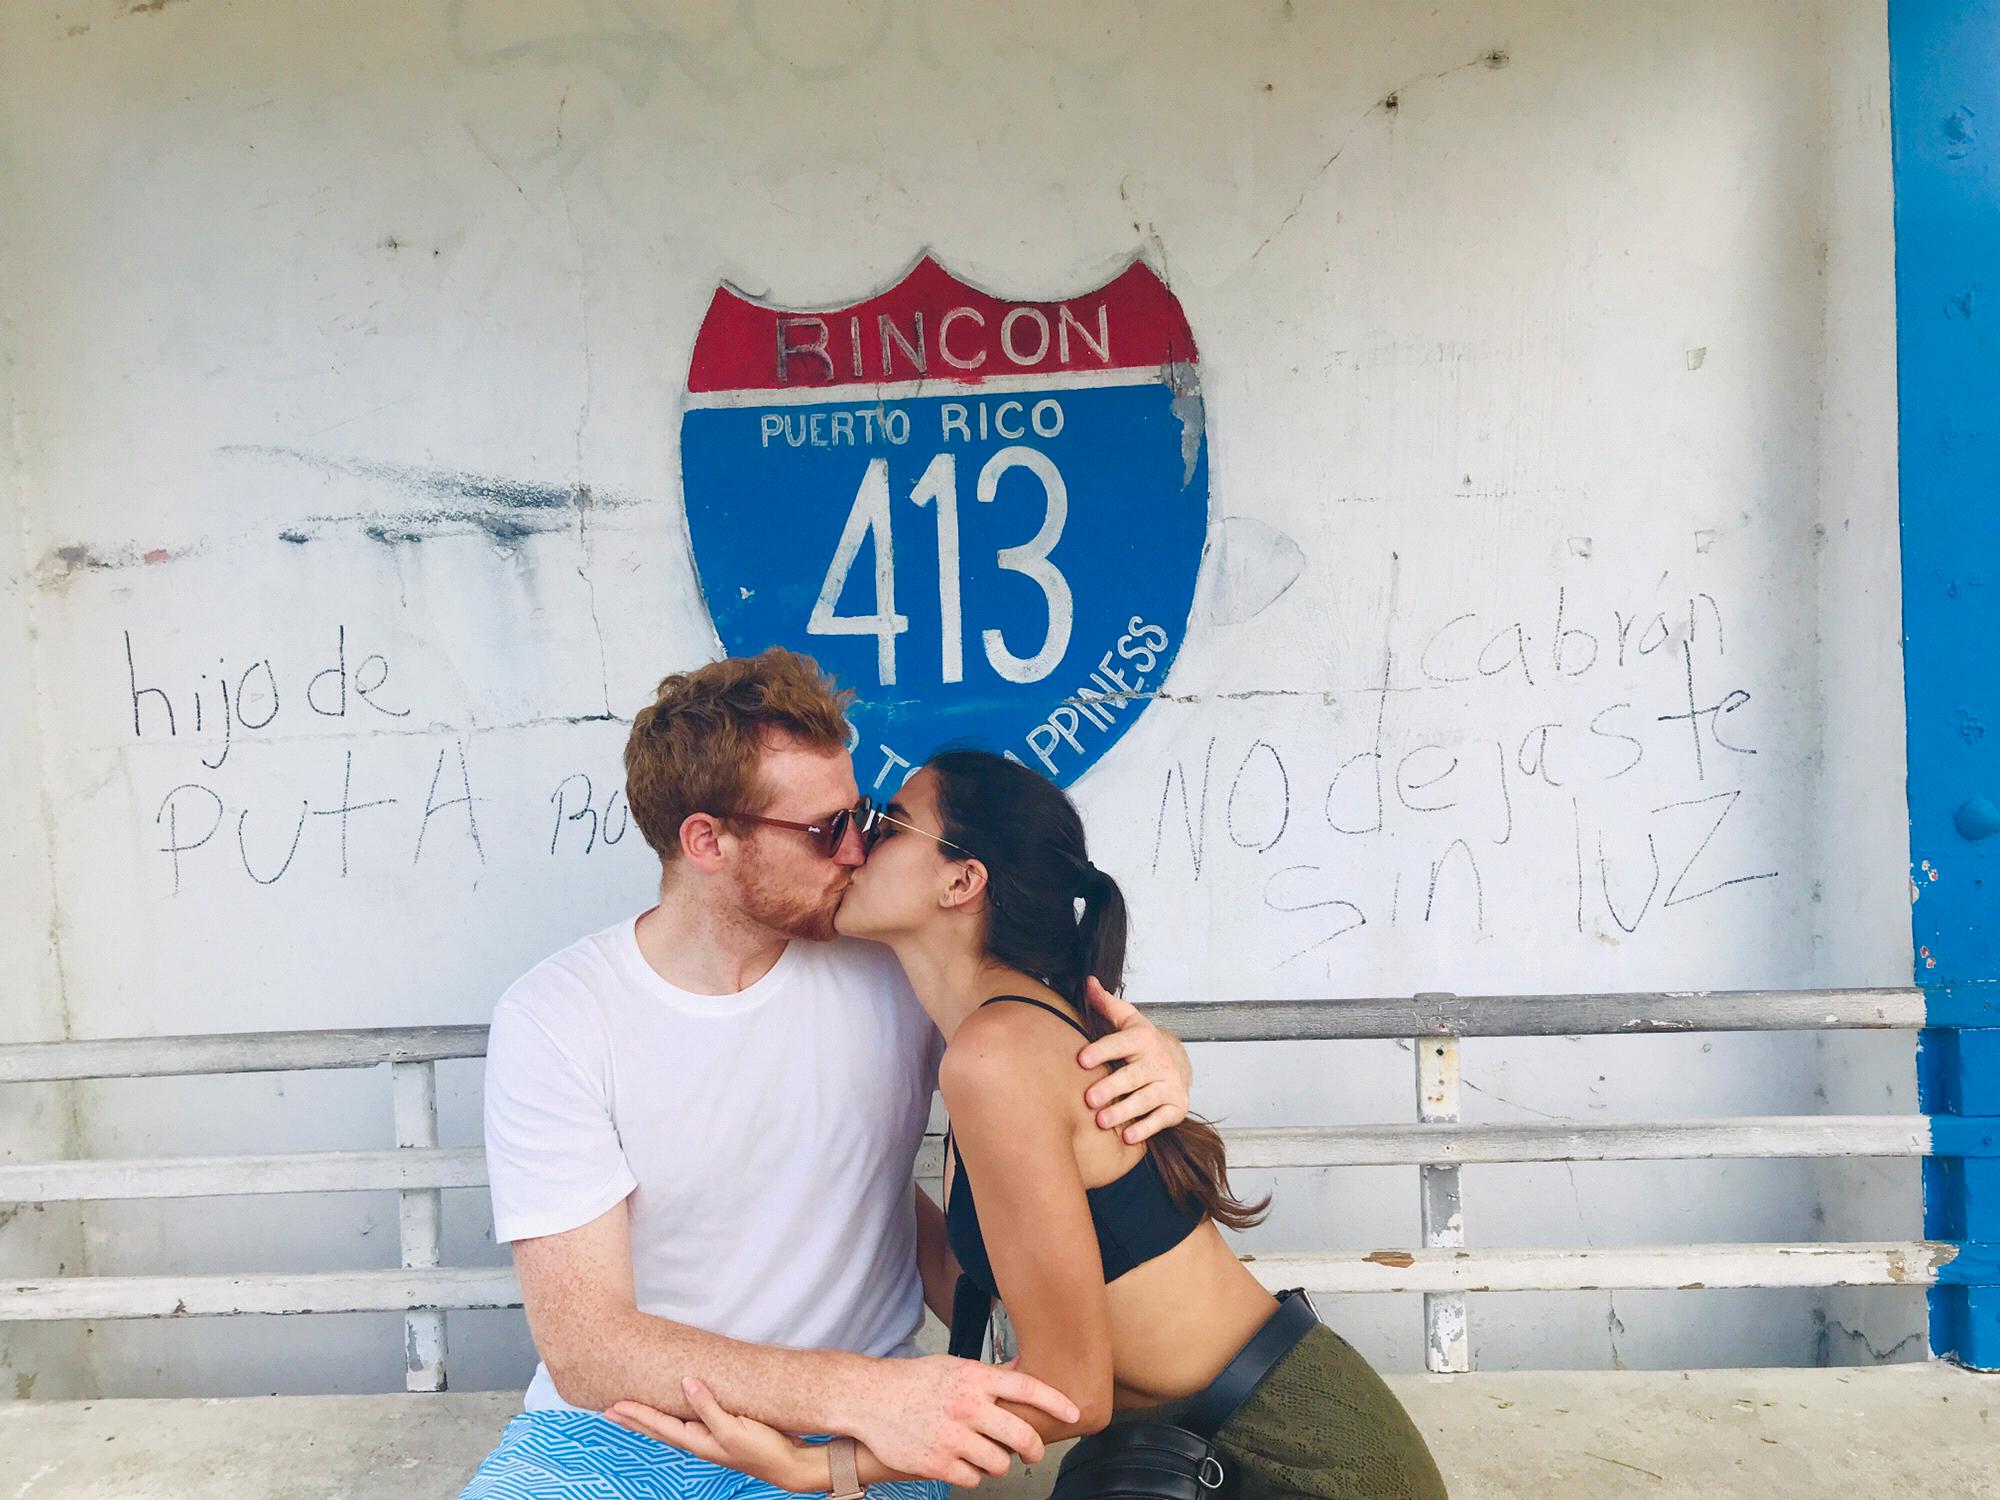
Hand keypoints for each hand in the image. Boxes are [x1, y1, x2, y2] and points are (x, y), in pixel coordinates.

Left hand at [609, 1378, 817, 1492]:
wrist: (789, 1464)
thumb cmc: (762, 1449)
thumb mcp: (732, 1428)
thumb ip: (707, 1406)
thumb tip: (686, 1382)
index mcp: (698, 1441)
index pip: (659, 1425)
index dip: (637, 1414)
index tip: (615, 1405)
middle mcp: (699, 1441)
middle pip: (659, 1429)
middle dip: (634, 1420)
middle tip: (609, 1411)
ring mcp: (711, 1438)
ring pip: (672, 1427)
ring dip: (650, 1419)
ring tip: (633, 1412)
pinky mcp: (723, 1431)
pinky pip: (690, 1422)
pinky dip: (674, 1416)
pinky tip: (677, 1410)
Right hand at [851, 1354, 1077, 1485]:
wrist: (871, 1399)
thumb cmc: (914, 1382)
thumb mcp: (955, 1367)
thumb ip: (988, 1378)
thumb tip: (1023, 1378)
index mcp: (974, 1379)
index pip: (1027, 1388)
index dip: (1055, 1401)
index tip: (1075, 1413)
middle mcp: (967, 1407)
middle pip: (1022, 1435)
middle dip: (1035, 1449)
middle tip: (1033, 1452)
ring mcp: (953, 1437)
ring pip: (1000, 1464)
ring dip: (999, 1463)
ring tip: (985, 1454)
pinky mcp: (938, 1463)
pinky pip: (974, 1479)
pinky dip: (972, 1475)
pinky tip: (961, 1461)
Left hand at [1079, 977, 1192, 1143]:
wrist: (1179, 1062)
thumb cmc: (1141, 1043)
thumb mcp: (1128, 1021)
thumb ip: (1107, 1004)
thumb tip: (1089, 981)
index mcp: (1142, 1039)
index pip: (1120, 1043)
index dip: (1101, 1050)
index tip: (1081, 1059)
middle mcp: (1158, 1061)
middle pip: (1132, 1075)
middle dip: (1111, 1087)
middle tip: (1089, 1099)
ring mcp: (1169, 1084)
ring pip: (1146, 1099)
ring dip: (1124, 1110)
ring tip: (1102, 1121)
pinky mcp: (1176, 1106)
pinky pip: (1161, 1119)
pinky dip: (1146, 1128)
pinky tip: (1128, 1137)